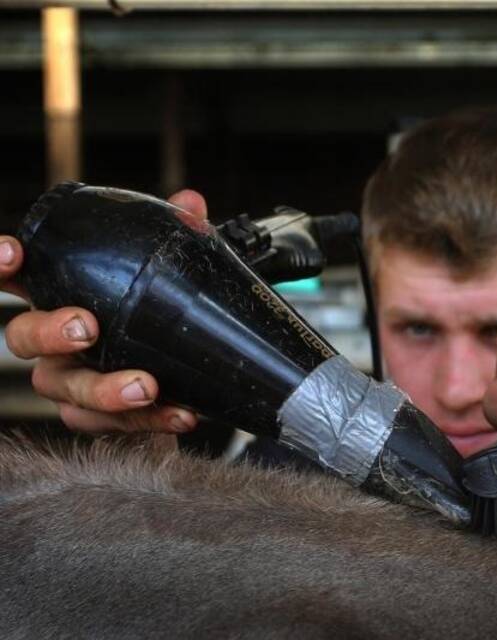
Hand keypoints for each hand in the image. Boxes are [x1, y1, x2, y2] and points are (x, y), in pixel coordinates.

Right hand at [2, 189, 208, 433]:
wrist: (174, 388)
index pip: (13, 278)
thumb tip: (191, 203)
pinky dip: (148, 421)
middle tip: (88, 327)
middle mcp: (49, 343)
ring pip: (65, 388)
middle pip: (22, 338)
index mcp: (58, 297)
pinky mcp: (95, 422)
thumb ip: (171, 241)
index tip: (13, 252)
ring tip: (148, 385)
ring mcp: (67, 384)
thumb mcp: (163, 277)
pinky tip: (182, 413)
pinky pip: (110, 425)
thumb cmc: (150, 321)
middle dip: (50, 332)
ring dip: (106, 388)